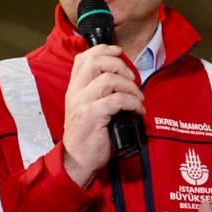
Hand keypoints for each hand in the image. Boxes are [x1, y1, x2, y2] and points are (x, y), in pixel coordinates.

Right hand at [61, 43, 142, 186]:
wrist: (77, 161)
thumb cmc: (87, 136)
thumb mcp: (86, 109)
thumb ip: (96, 93)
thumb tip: (123, 79)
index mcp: (74, 88)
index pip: (83, 58)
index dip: (103, 50)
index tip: (119, 53)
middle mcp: (75, 93)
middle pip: (95, 62)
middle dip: (119, 65)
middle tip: (131, 78)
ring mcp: (83, 103)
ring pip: (108, 79)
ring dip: (129, 86)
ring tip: (137, 98)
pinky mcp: (93, 116)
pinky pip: (117, 100)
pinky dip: (133, 102)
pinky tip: (138, 110)